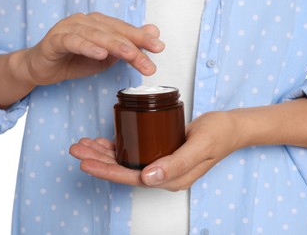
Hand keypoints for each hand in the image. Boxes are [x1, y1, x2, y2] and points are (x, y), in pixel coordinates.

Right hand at [21, 12, 164, 85]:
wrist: (42, 68)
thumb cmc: (74, 60)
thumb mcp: (106, 57)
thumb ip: (127, 46)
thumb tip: (154, 33)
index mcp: (99, 24)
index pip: (124, 31)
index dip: (142, 38)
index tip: (159, 48)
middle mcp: (85, 21)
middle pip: (113, 33)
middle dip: (134, 47)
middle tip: (148, 62)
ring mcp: (69, 28)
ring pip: (96, 35)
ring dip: (115, 46)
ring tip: (131, 56)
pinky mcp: (55, 40)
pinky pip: (73, 41)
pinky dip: (87, 47)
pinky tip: (100, 54)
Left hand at [69, 111, 239, 190]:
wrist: (230, 127)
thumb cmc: (218, 134)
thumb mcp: (199, 147)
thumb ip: (176, 163)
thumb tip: (148, 179)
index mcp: (171, 178)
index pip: (132, 178)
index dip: (107, 171)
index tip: (86, 161)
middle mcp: (163, 174)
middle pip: (124, 170)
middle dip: (98, 161)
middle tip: (77, 149)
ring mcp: (161, 163)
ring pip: (126, 162)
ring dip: (103, 154)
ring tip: (83, 144)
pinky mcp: (161, 151)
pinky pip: (135, 152)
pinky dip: (117, 147)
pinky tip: (104, 141)